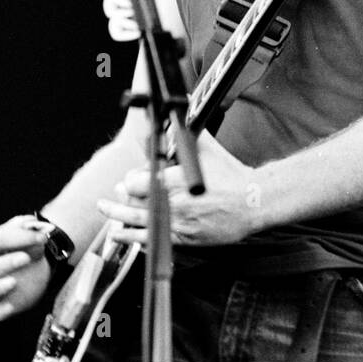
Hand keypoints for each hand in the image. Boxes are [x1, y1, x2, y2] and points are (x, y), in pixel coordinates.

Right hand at [0, 215, 52, 320]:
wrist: (39, 261)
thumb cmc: (27, 244)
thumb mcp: (27, 230)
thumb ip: (27, 226)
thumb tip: (31, 225)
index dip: (17, 238)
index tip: (41, 237)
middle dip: (5, 263)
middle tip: (26, 258)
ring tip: (14, 281)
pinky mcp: (2, 304)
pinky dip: (0, 310)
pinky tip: (10, 305)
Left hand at [97, 131, 261, 247]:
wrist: (252, 201)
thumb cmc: (230, 175)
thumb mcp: (206, 148)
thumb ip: (184, 135)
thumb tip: (173, 119)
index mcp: (174, 181)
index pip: (136, 183)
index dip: (130, 181)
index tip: (130, 179)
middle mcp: (172, 205)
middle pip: (134, 204)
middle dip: (120, 201)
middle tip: (113, 197)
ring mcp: (178, 225)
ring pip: (140, 225)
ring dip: (121, 222)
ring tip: (110, 220)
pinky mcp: (185, 239)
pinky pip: (156, 242)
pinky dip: (140, 240)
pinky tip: (130, 238)